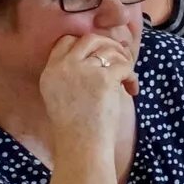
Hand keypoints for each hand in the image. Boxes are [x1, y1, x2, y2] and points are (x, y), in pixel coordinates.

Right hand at [38, 32, 136, 155]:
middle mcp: (64, 66)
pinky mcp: (104, 78)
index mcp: (50, 71)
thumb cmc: (74, 128)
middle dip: (108, 44)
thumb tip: (96, 58)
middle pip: (89, 39)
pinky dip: (132, 77)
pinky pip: (124, 66)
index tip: (98, 54)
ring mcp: (84, 70)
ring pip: (109, 49)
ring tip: (127, 77)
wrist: (81, 144)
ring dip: (123, 59)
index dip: (85, 44)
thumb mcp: (59, 96)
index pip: (66, 41)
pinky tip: (132, 90)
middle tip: (119, 57)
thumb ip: (70, 76)